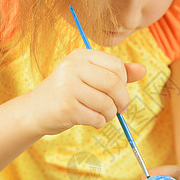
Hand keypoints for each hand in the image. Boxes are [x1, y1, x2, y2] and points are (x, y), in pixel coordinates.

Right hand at [28, 48, 145, 134]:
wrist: (36, 110)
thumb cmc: (68, 93)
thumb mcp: (90, 77)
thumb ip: (116, 73)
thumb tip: (143, 70)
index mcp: (80, 56)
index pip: (116, 65)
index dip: (124, 82)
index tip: (119, 93)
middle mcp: (72, 67)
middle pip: (114, 84)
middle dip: (123, 101)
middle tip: (120, 109)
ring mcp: (67, 87)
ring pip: (107, 103)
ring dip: (110, 114)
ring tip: (103, 115)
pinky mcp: (66, 107)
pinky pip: (96, 117)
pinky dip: (99, 122)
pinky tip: (92, 120)